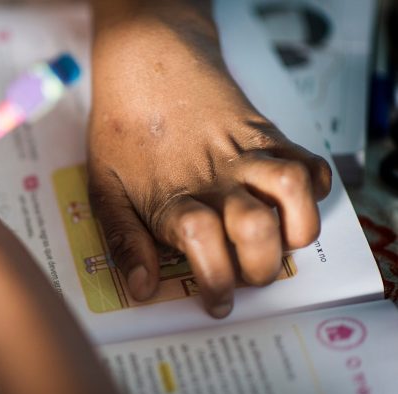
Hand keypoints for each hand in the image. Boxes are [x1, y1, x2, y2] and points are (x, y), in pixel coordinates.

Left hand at [88, 6, 331, 317]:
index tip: (217, 303)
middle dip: (260, 269)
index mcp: (173, 198)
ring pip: (292, 191)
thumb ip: (124, 240)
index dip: (217, 282)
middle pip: (255, 230)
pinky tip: (293, 201)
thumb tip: (141, 289)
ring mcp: (245, 154)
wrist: (147, 65)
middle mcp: (214, 178)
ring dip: (295, 229)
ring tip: (278, 242)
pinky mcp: (267, 134)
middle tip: (248, 275)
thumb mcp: (104, 190)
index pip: (204, 246)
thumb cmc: (121, 131)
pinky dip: (314, 187)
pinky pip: (308, 161)